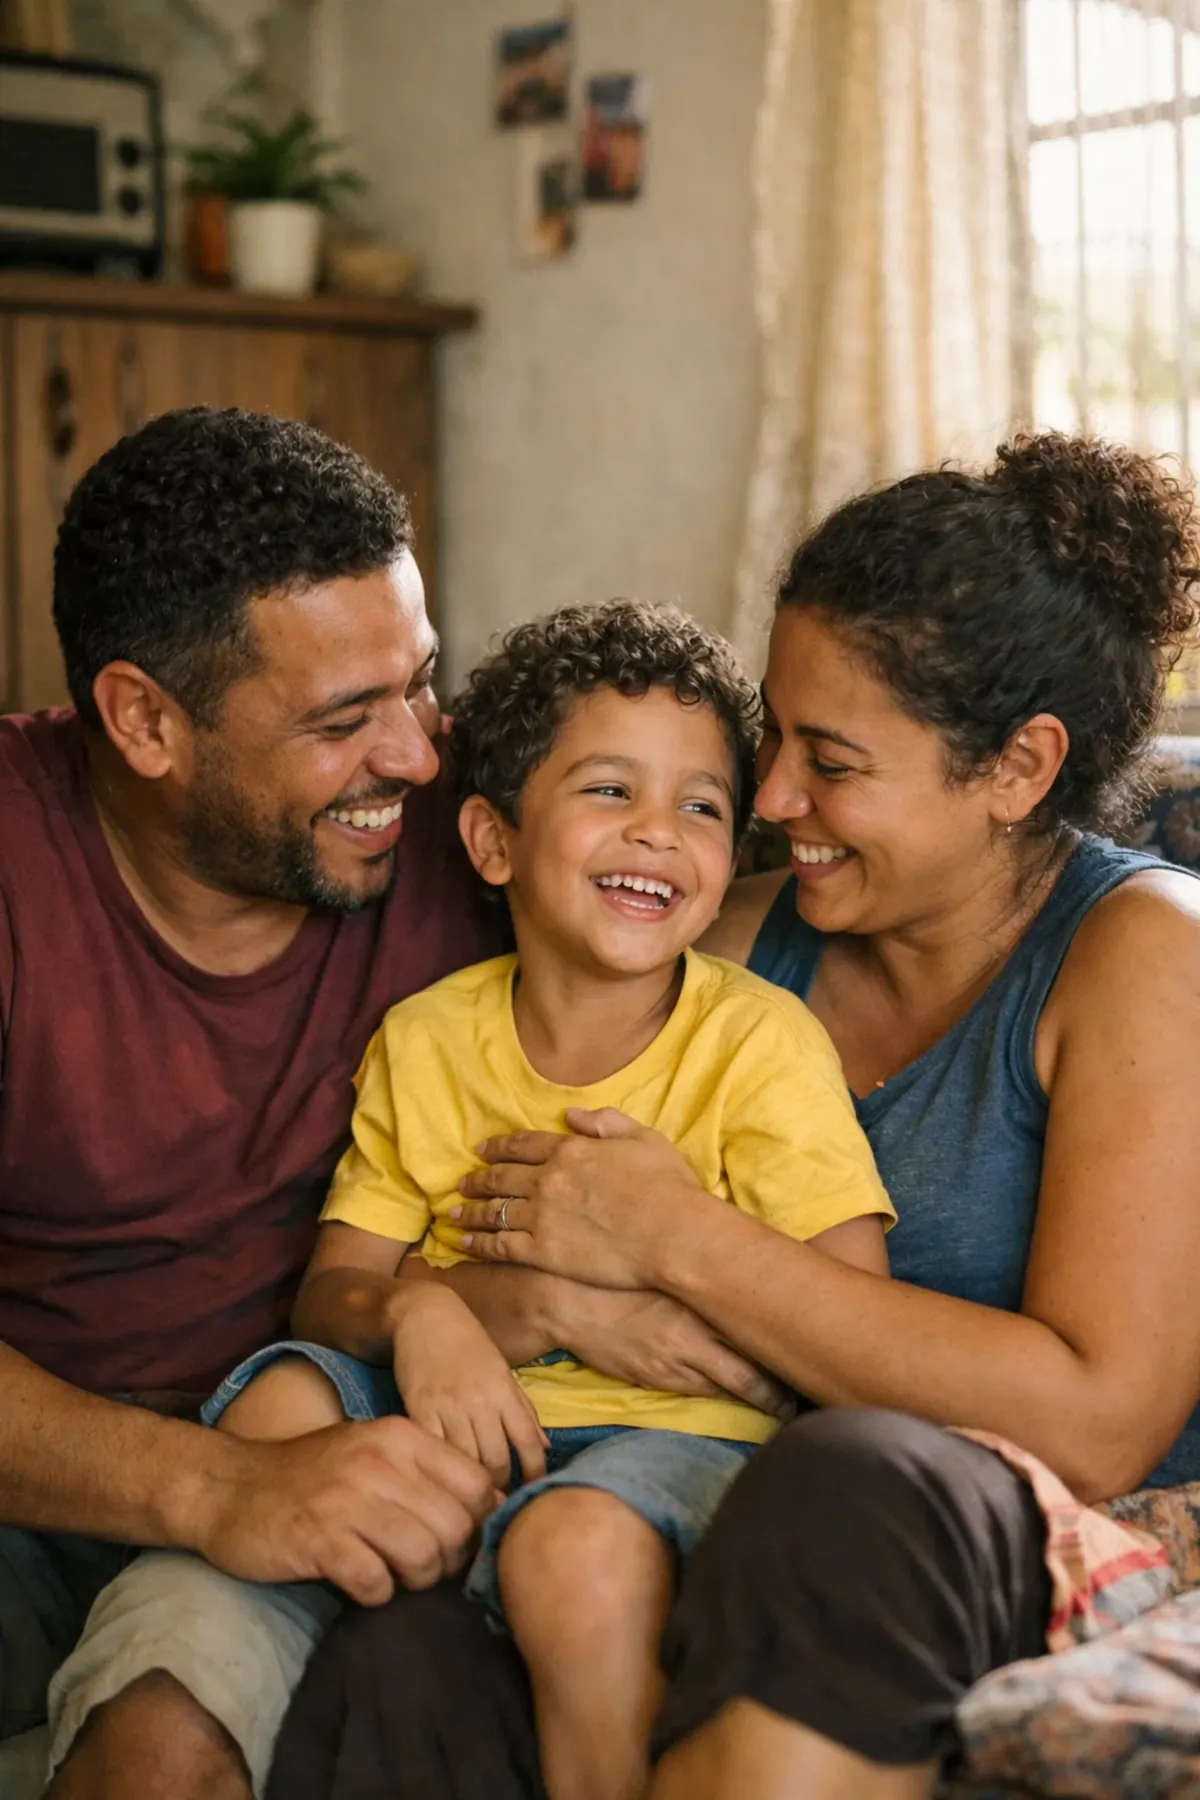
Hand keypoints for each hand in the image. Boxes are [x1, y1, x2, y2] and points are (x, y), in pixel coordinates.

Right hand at [194, 1416, 494, 1605]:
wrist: (227, 1487)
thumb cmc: (311, 1476)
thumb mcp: (373, 1453)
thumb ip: (428, 1472)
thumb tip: (495, 1504)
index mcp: (400, 1437)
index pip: (478, 1486)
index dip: (478, 1523)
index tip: (455, 1541)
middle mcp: (379, 1461)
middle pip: (456, 1528)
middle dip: (448, 1561)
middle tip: (423, 1567)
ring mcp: (347, 1500)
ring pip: (424, 1558)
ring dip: (414, 1581)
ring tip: (391, 1574)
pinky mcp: (318, 1539)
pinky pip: (376, 1583)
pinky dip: (375, 1594)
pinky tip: (358, 1581)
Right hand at [390, 1283, 547, 1487]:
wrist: (425, 1314)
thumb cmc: (467, 1343)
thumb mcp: (502, 1371)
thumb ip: (523, 1410)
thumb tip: (544, 1447)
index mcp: (504, 1390)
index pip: (527, 1443)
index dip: (533, 1474)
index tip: (531, 1493)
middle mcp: (480, 1400)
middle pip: (495, 1461)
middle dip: (499, 1487)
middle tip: (495, 1501)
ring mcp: (448, 1405)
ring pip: (465, 1461)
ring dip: (469, 1484)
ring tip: (470, 1498)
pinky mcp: (418, 1408)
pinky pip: (433, 1449)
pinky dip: (439, 1469)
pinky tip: (441, 1481)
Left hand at [452, 1108, 704, 1288]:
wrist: (675, 1237)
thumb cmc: (670, 1188)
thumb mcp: (645, 1138)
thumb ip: (606, 1122)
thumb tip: (571, 1114)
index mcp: (571, 1150)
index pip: (523, 1144)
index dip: (499, 1146)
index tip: (482, 1150)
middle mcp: (549, 1179)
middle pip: (501, 1176)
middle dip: (478, 1179)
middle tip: (463, 1182)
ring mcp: (543, 1216)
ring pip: (494, 1211)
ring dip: (471, 1210)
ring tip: (454, 1213)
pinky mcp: (543, 1252)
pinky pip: (500, 1245)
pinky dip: (478, 1243)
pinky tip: (464, 1243)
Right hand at [558, 1284, 795, 1419]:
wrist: (570, 1300)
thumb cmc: (621, 1276)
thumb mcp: (668, 1268)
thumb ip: (705, 1278)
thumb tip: (741, 1277)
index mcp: (702, 1297)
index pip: (758, 1324)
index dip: (787, 1343)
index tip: (811, 1348)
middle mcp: (697, 1331)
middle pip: (755, 1367)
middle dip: (784, 1388)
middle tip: (808, 1395)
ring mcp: (679, 1359)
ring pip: (735, 1385)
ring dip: (763, 1397)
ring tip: (788, 1407)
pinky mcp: (660, 1377)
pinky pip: (703, 1394)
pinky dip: (727, 1399)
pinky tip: (743, 1403)